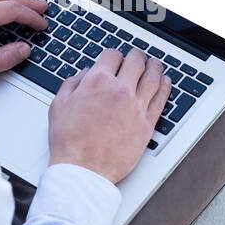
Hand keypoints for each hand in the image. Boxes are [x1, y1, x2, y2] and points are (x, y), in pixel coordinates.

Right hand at [48, 47, 171, 183]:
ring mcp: (136, 106)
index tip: (114, 58)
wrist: (84, 169)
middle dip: (136, 56)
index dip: (113, 55)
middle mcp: (120, 90)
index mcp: (98, 82)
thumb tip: (83, 75)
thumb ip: (72, 84)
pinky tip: (165, 82)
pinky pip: (161, 98)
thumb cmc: (70, 142)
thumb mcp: (59, 106)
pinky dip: (165, 86)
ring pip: (153, 77)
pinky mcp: (147, 123)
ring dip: (154, 66)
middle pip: (136, 62)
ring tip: (155, 64)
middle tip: (138, 56)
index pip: (112, 55)